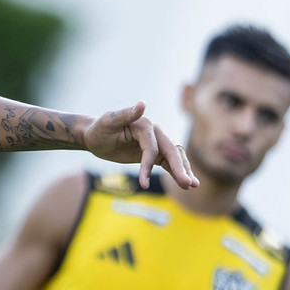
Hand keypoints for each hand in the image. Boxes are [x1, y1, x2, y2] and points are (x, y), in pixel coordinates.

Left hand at [80, 101, 197, 188]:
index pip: (152, 147)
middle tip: (189, 184)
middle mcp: (155, 132)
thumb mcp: (108, 122)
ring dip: (184, 171)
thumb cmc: (99, 129)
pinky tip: (185, 184)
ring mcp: (157, 143)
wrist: (96, 136)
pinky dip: (177, 172)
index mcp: (145, 125)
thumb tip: (142, 103)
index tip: (144, 183)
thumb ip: (125, 114)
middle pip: (171, 151)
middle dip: (180, 168)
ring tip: (193, 186)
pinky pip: (169, 163)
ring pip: (174, 157)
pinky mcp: (155, 153)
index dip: (148, 165)